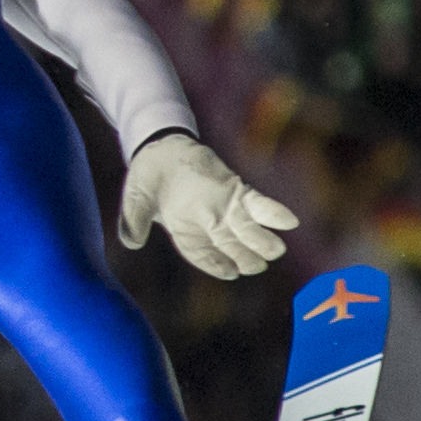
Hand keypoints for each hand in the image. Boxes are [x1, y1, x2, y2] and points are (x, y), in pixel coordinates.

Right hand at [118, 129, 301, 279]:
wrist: (160, 148)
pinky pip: (257, 203)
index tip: (231, 272)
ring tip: (277, 249)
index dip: (216, 263)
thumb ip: (134, 220)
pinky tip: (289, 220)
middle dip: (245, 255)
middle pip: (230, 245)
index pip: (202, 253)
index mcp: (185, 233)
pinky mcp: (235, 189)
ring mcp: (224, 207)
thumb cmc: (147, 178)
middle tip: (259, 266)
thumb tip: (130, 242)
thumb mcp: (136, 199)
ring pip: (247, 228)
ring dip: (262, 239)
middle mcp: (208, 224)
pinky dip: (272, 212)